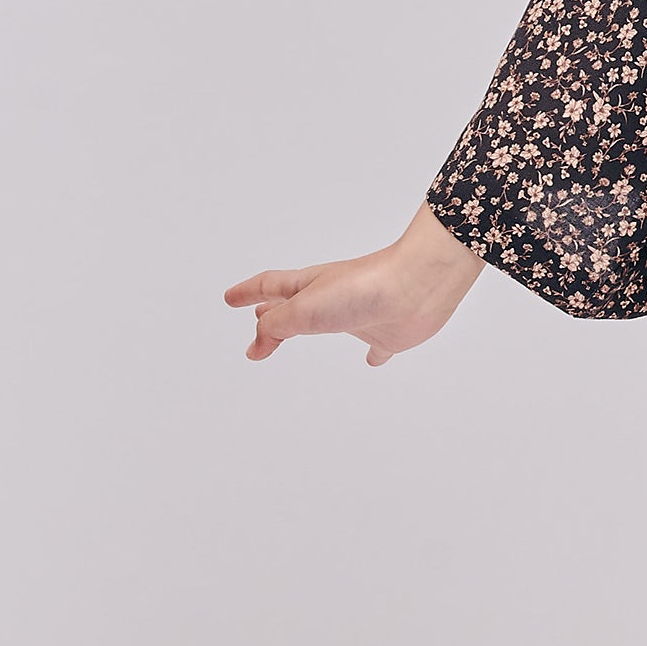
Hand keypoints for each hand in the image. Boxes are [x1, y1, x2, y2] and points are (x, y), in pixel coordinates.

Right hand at [224, 201, 483, 366]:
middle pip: (294, 305)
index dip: (248, 293)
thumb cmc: (361, 289)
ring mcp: (360, 315)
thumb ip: (276, 326)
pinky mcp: (388, 332)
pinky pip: (376, 345)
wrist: (417, 286)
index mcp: (310, 287)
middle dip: (272, 311)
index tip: (229, 299)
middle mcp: (333, 298)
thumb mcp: (304, 308)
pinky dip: (371, 353)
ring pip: (328, 322)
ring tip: (295, 335)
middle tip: (256, 316)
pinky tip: (373, 359)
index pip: (270, 287)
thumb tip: (256, 345)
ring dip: (308, 328)